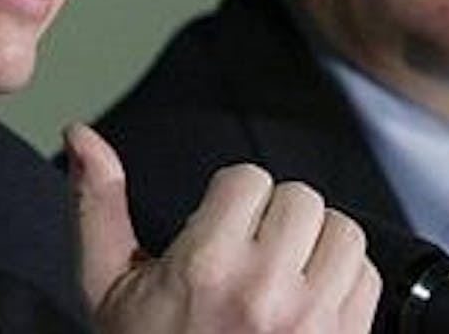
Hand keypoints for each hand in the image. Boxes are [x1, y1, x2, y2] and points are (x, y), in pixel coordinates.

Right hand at [65, 123, 380, 333]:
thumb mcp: (106, 288)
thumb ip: (97, 205)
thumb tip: (81, 134)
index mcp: (206, 267)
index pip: (248, 178)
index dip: (230, 201)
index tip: (216, 233)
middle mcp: (264, 291)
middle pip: (300, 198)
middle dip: (273, 220)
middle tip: (247, 256)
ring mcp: (312, 320)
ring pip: (342, 230)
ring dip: (314, 245)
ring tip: (280, 274)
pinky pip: (367, 276)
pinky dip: (341, 281)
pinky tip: (305, 301)